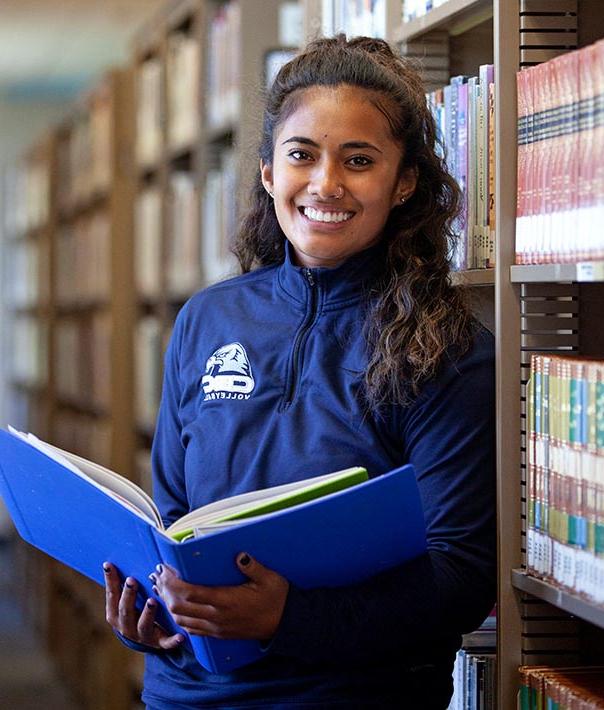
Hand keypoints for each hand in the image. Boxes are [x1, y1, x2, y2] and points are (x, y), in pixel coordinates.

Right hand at [103, 562, 184, 650]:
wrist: (146, 639)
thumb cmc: (135, 612)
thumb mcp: (126, 600)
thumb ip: (123, 584)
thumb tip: (113, 560)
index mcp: (116, 615)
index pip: (112, 596)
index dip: (111, 581)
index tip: (110, 566)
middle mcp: (127, 627)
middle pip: (125, 611)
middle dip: (128, 596)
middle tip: (132, 581)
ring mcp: (143, 636)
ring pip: (144, 625)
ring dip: (148, 614)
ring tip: (152, 601)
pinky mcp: (159, 642)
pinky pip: (166, 642)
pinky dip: (172, 640)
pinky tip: (180, 637)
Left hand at [152, 553, 288, 640]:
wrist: (284, 624)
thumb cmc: (277, 599)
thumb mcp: (269, 578)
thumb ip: (252, 567)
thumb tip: (239, 555)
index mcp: (225, 601)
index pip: (189, 593)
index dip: (172, 582)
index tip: (165, 569)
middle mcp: (216, 616)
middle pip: (179, 607)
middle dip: (165, 591)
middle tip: (159, 575)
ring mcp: (216, 627)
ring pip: (182, 620)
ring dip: (169, 605)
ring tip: (163, 589)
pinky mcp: (218, 634)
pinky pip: (191, 629)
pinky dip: (179, 618)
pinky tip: (177, 608)